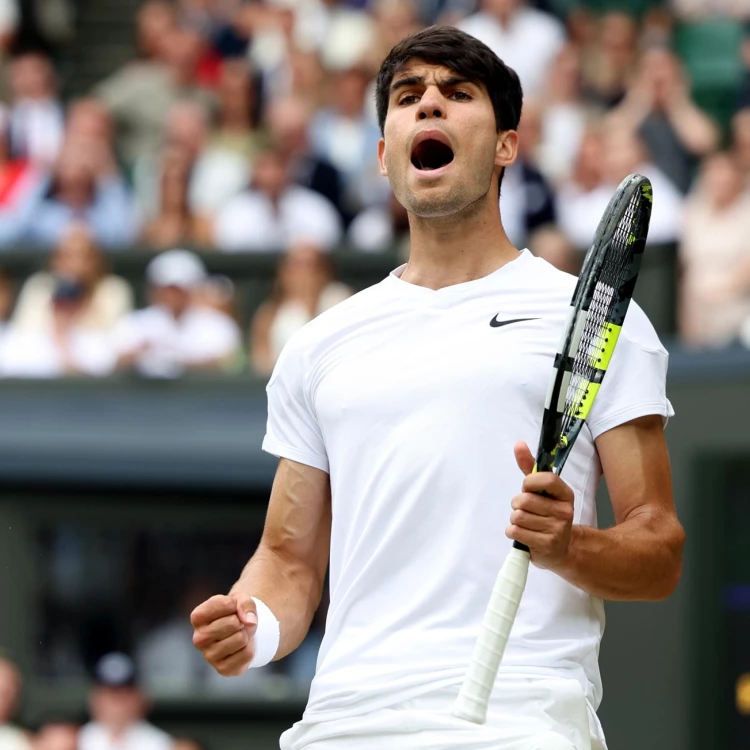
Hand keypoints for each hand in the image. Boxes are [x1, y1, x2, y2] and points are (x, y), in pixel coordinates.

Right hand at [191, 591, 257, 675]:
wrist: (240, 631)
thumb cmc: (236, 612)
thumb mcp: (240, 598)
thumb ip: (245, 603)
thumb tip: (250, 622)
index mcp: (197, 617)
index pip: (222, 604)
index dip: (234, 604)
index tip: (232, 608)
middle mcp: (198, 638)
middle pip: (232, 623)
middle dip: (241, 621)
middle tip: (238, 624)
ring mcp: (209, 656)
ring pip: (240, 639)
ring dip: (246, 634)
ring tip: (239, 634)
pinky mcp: (222, 669)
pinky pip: (247, 654)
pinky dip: (250, 647)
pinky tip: (241, 647)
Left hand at [506, 441, 574, 569]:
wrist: (561, 548)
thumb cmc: (547, 513)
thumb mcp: (541, 490)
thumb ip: (530, 467)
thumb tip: (519, 444)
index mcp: (565, 494)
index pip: (547, 479)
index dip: (530, 482)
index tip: (527, 488)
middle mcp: (565, 511)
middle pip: (525, 500)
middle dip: (517, 504)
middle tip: (526, 509)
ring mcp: (557, 530)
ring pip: (518, 516)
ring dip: (515, 519)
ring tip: (526, 523)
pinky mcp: (546, 545)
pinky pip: (515, 532)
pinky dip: (513, 532)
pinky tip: (524, 534)